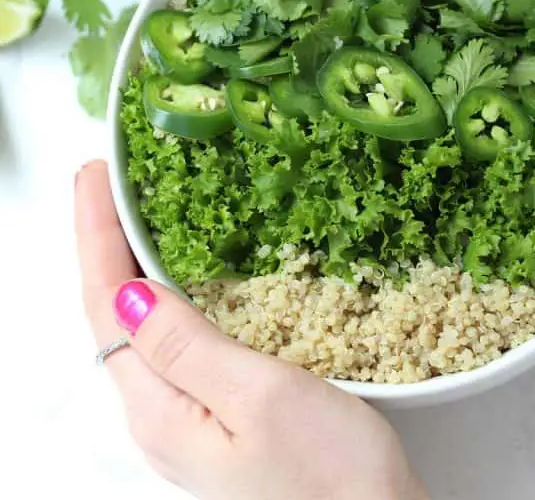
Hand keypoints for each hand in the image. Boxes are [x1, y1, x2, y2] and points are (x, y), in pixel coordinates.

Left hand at [75, 161, 426, 499]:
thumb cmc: (329, 472)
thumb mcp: (260, 396)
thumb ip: (187, 346)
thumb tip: (127, 291)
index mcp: (160, 409)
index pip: (106, 304)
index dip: (96, 235)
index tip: (94, 174)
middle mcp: (160, 417)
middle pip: (111, 314)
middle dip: (102, 243)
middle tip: (108, 181)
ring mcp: (186, 419)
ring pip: (139, 327)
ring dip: (129, 266)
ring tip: (132, 216)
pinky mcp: (214, 417)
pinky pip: (169, 343)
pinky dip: (164, 295)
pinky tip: (180, 279)